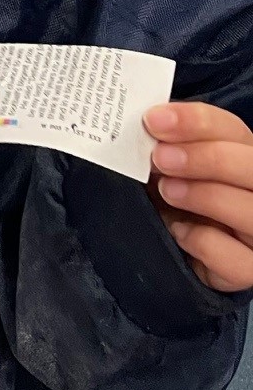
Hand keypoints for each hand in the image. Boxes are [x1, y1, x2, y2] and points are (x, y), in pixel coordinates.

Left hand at [147, 102, 252, 291]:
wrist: (183, 250)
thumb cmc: (180, 196)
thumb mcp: (174, 166)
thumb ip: (170, 146)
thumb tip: (146, 129)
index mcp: (243, 155)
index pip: (231, 128)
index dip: (195, 121)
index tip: (153, 120)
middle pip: (251, 166)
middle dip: (204, 157)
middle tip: (160, 158)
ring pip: (250, 210)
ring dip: (204, 196)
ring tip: (168, 191)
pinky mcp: (249, 268)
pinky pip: (237, 259)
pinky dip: (205, 244)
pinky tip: (179, 233)